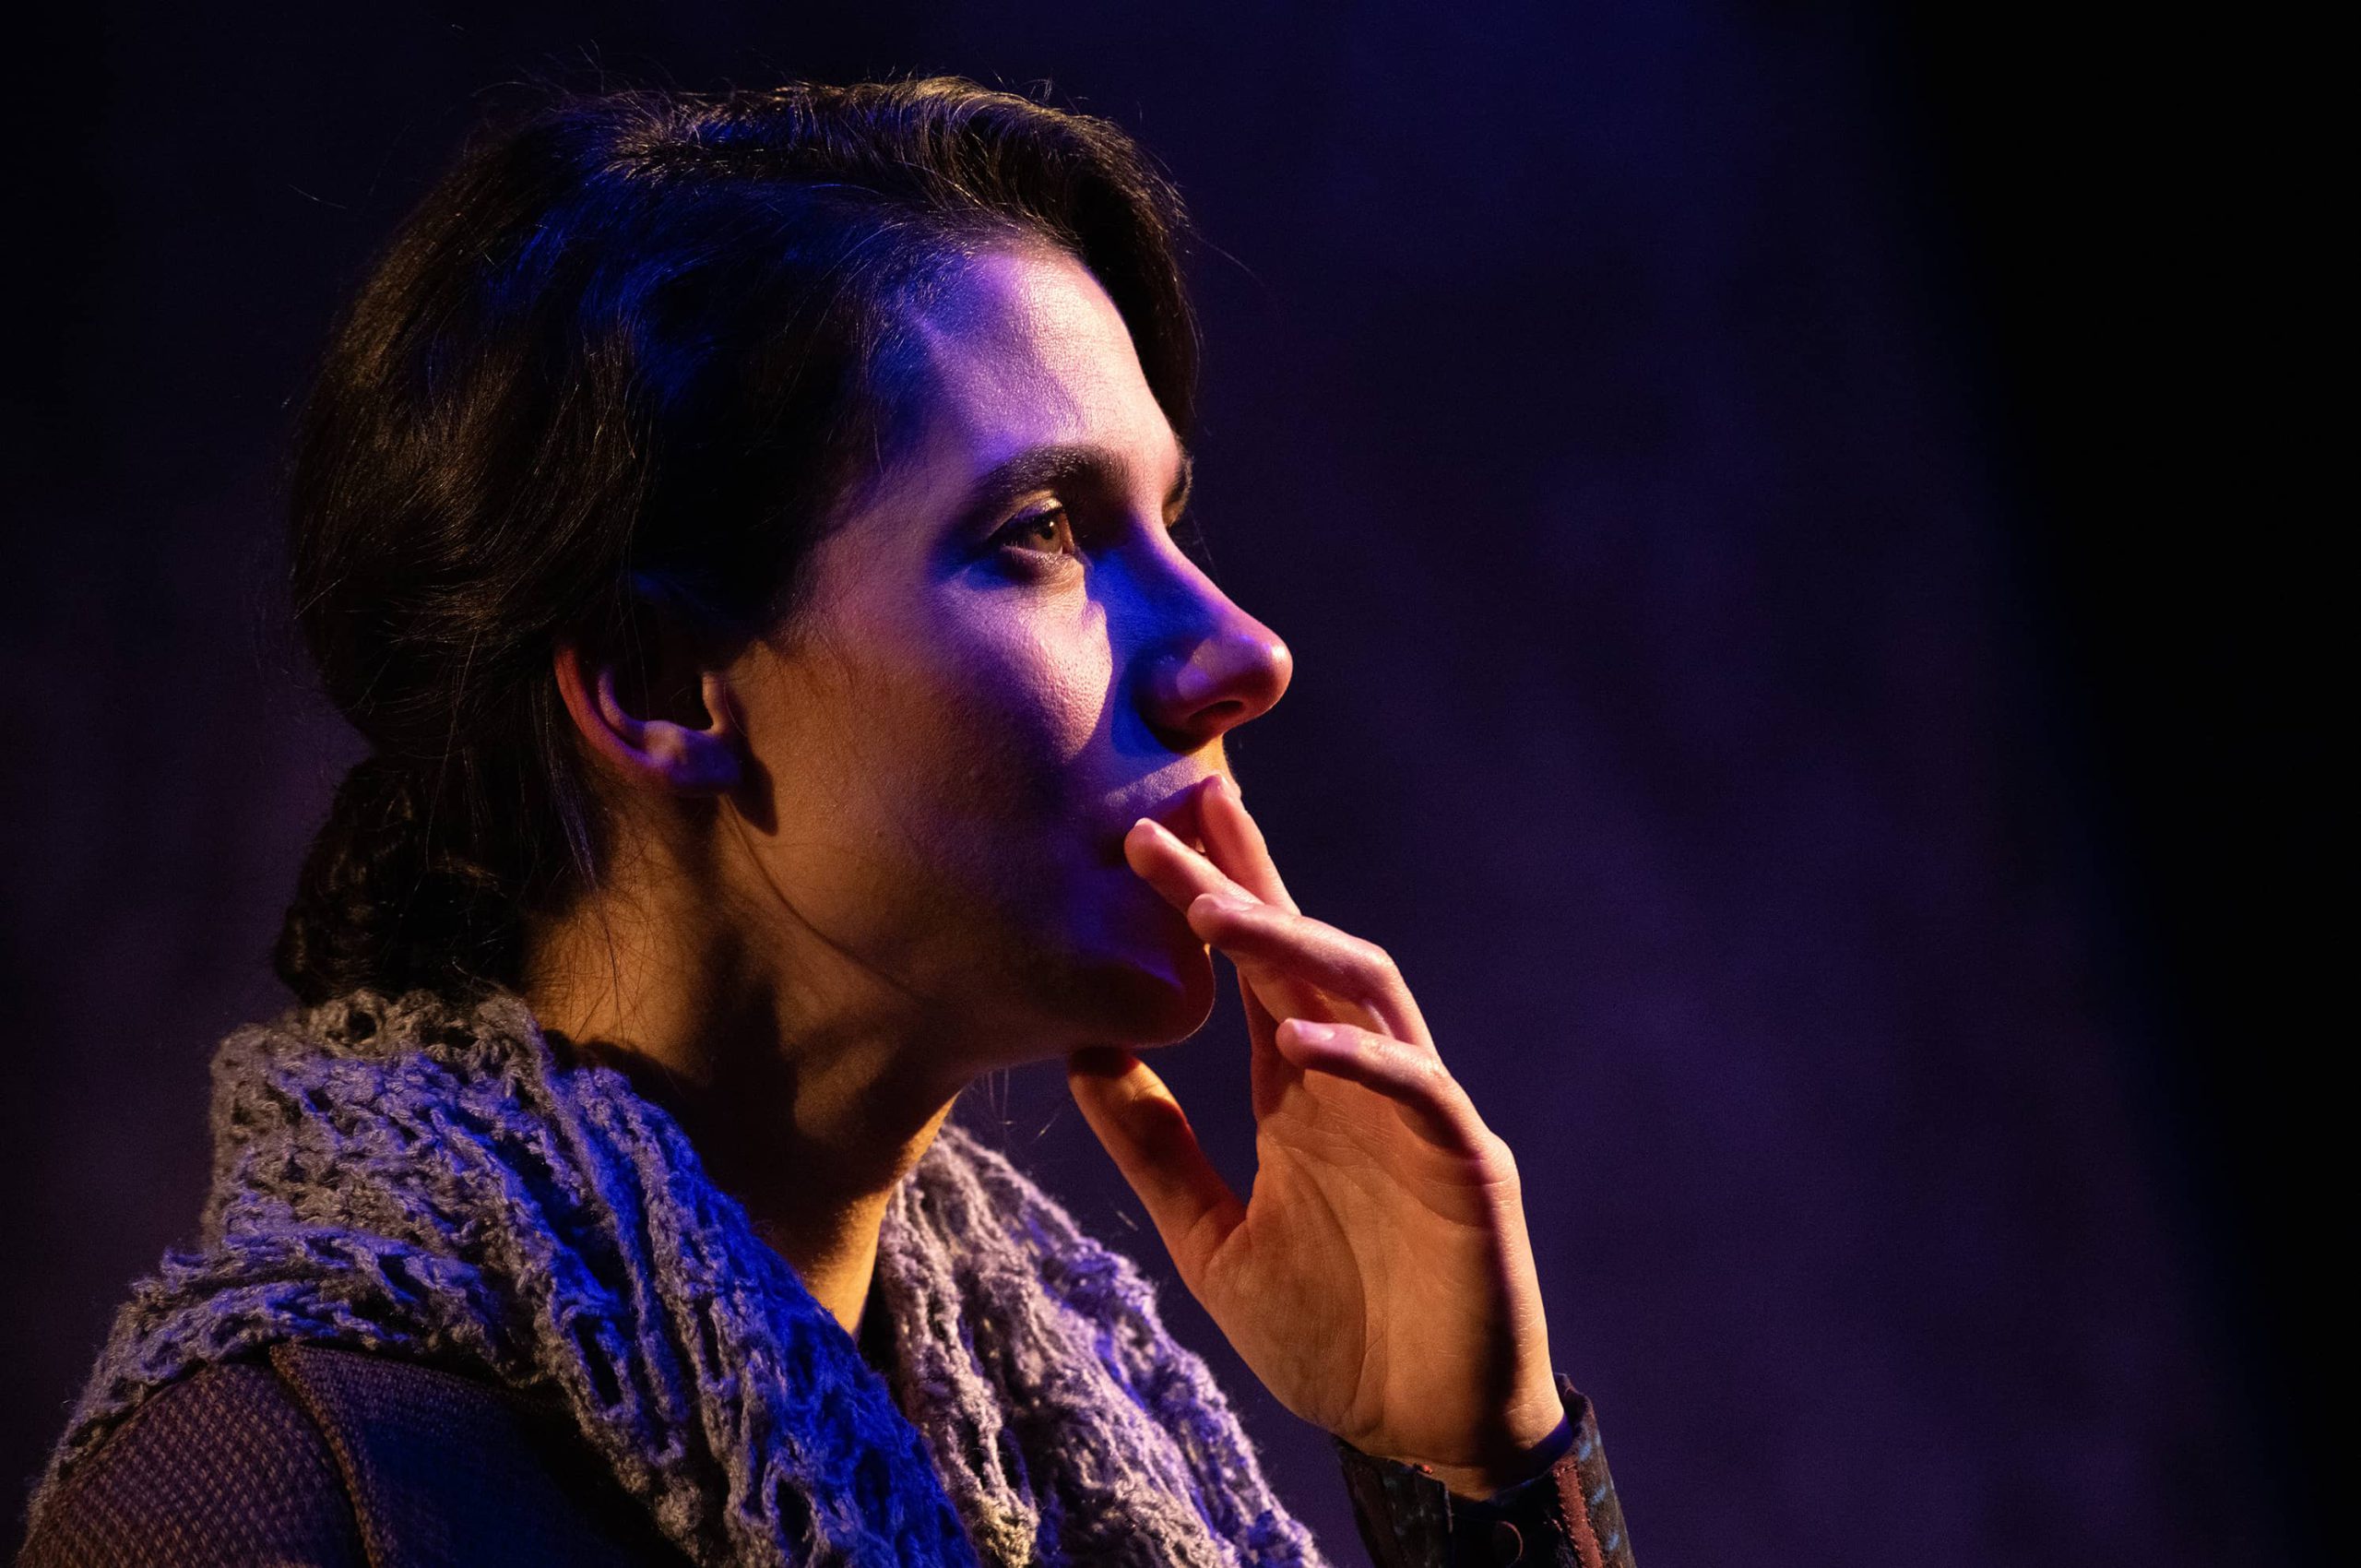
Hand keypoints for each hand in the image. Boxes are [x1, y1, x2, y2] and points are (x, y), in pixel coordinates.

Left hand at [1065, 773, 1566, 1498]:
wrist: (1424, 1435)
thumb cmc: (1332, 1336)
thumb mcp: (1211, 1240)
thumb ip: (1155, 1148)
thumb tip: (1080, 1052)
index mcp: (1302, 1091)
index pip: (1253, 971)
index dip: (1207, 896)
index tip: (1138, 835)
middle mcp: (1360, 1081)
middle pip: (1304, 952)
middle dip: (1241, 881)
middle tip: (1171, 815)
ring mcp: (1420, 1115)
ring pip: (1365, 994)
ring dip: (1293, 946)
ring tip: (1214, 910)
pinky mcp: (1471, 1167)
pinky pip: (1420, 1093)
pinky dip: (1360, 1060)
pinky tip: (1296, 1042)